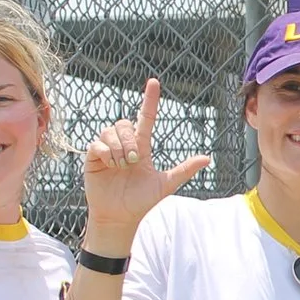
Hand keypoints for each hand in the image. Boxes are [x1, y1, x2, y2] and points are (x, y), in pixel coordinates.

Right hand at [81, 80, 210, 244]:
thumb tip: (207, 158)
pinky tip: (110, 164)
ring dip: (118, 148)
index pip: (146, 118)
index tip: (154, 82)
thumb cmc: (142, 201)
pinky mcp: (93, 158)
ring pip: (110, 131)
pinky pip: (96, 144)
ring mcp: (107, 150)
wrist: (121, 217)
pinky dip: (105, 152)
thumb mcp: (165, 185)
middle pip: (125, 124)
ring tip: (121, 166)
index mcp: (142, 147)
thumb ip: (184, 170)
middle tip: (132, 160)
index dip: (150, 100)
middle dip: (130, 140)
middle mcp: (124, 145)